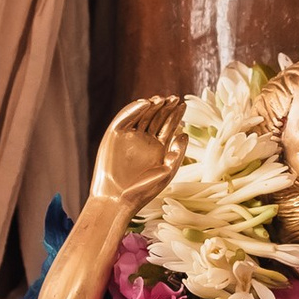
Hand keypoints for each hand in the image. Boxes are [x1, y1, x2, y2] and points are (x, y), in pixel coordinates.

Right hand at [89, 93, 185, 213]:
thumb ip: (177, 152)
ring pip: (141, 115)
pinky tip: (146, 104)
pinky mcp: (113, 135)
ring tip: (161, 100)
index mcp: (157, 147)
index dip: (175, 114)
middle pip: (156, 117)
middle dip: (165, 107)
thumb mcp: (167, 171)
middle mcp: (143, 139)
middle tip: (173, 98)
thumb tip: (184, 133)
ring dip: (151, 106)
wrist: (117, 200)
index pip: (168, 125)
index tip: (183, 105)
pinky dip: (134, 109)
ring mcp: (128, 136)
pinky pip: (124, 118)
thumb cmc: (143, 190)